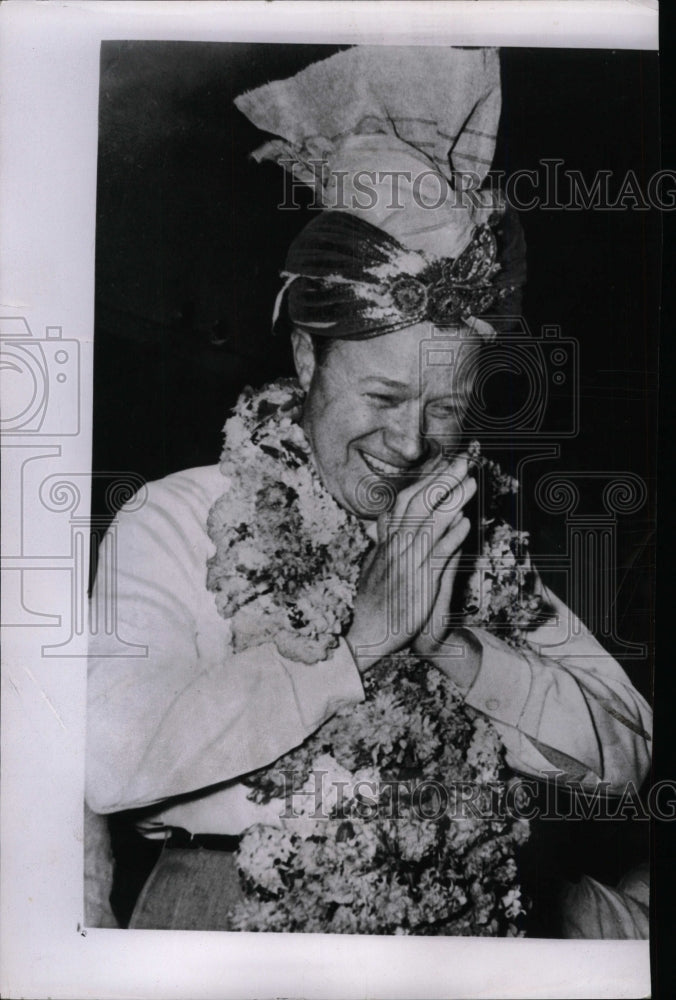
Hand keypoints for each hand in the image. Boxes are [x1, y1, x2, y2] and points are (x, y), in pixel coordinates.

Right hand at [345, 454, 475, 672]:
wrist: (363, 636)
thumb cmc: (372, 604)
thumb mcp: (374, 566)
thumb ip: (384, 543)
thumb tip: (390, 521)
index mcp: (386, 542)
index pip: (404, 502)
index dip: (425, 481)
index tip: (443, 464)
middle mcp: (395, 548)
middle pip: (417, 504)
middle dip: (441, 480)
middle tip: (462, 461)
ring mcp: (406, 564)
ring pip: (429, 524)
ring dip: (451, 501)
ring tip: (471, 483)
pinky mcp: (417, 584)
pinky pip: (435, 556)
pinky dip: (450, 538)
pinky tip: (465, 524)